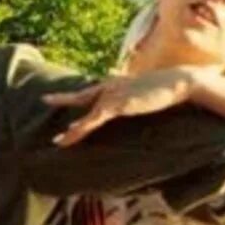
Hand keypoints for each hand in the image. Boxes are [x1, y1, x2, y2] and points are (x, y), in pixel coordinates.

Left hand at [42, 67, 202, 146]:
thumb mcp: (146, 90)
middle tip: (45, 99)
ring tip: (57, 142)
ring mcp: (113, 95)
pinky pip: (92, 121)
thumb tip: (135, 97)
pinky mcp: (117, 105)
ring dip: (72, 131)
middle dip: (62, 98)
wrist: (179, 82)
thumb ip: (136, 94)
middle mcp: (111, 86)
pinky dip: (79, 131)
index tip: (60, 96)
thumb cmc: (166, 88)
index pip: (92, 89)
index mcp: (117, 81)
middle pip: (82, 95)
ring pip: (86, 115)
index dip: (76, 94)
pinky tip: (67, 138)